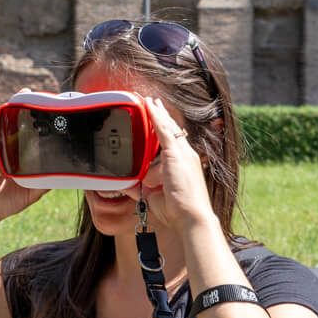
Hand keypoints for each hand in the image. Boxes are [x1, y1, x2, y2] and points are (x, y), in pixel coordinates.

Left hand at [132, 94, 218, 237]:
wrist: (191, 217)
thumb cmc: (176, 210)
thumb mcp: (152, 195)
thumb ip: (139, 187)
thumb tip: (126, 184)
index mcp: (183, 164)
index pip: (174, 141)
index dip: (165, 128)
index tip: (158, 118)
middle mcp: (186, 155)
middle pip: (173, 129)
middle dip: (162, 115)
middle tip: (152, 102)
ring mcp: (183, 154)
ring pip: (168, 128)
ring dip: (157, 113)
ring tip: (148, 100)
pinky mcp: (177, 155)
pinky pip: (165, 131)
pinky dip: (156, 117)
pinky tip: (150, 106)